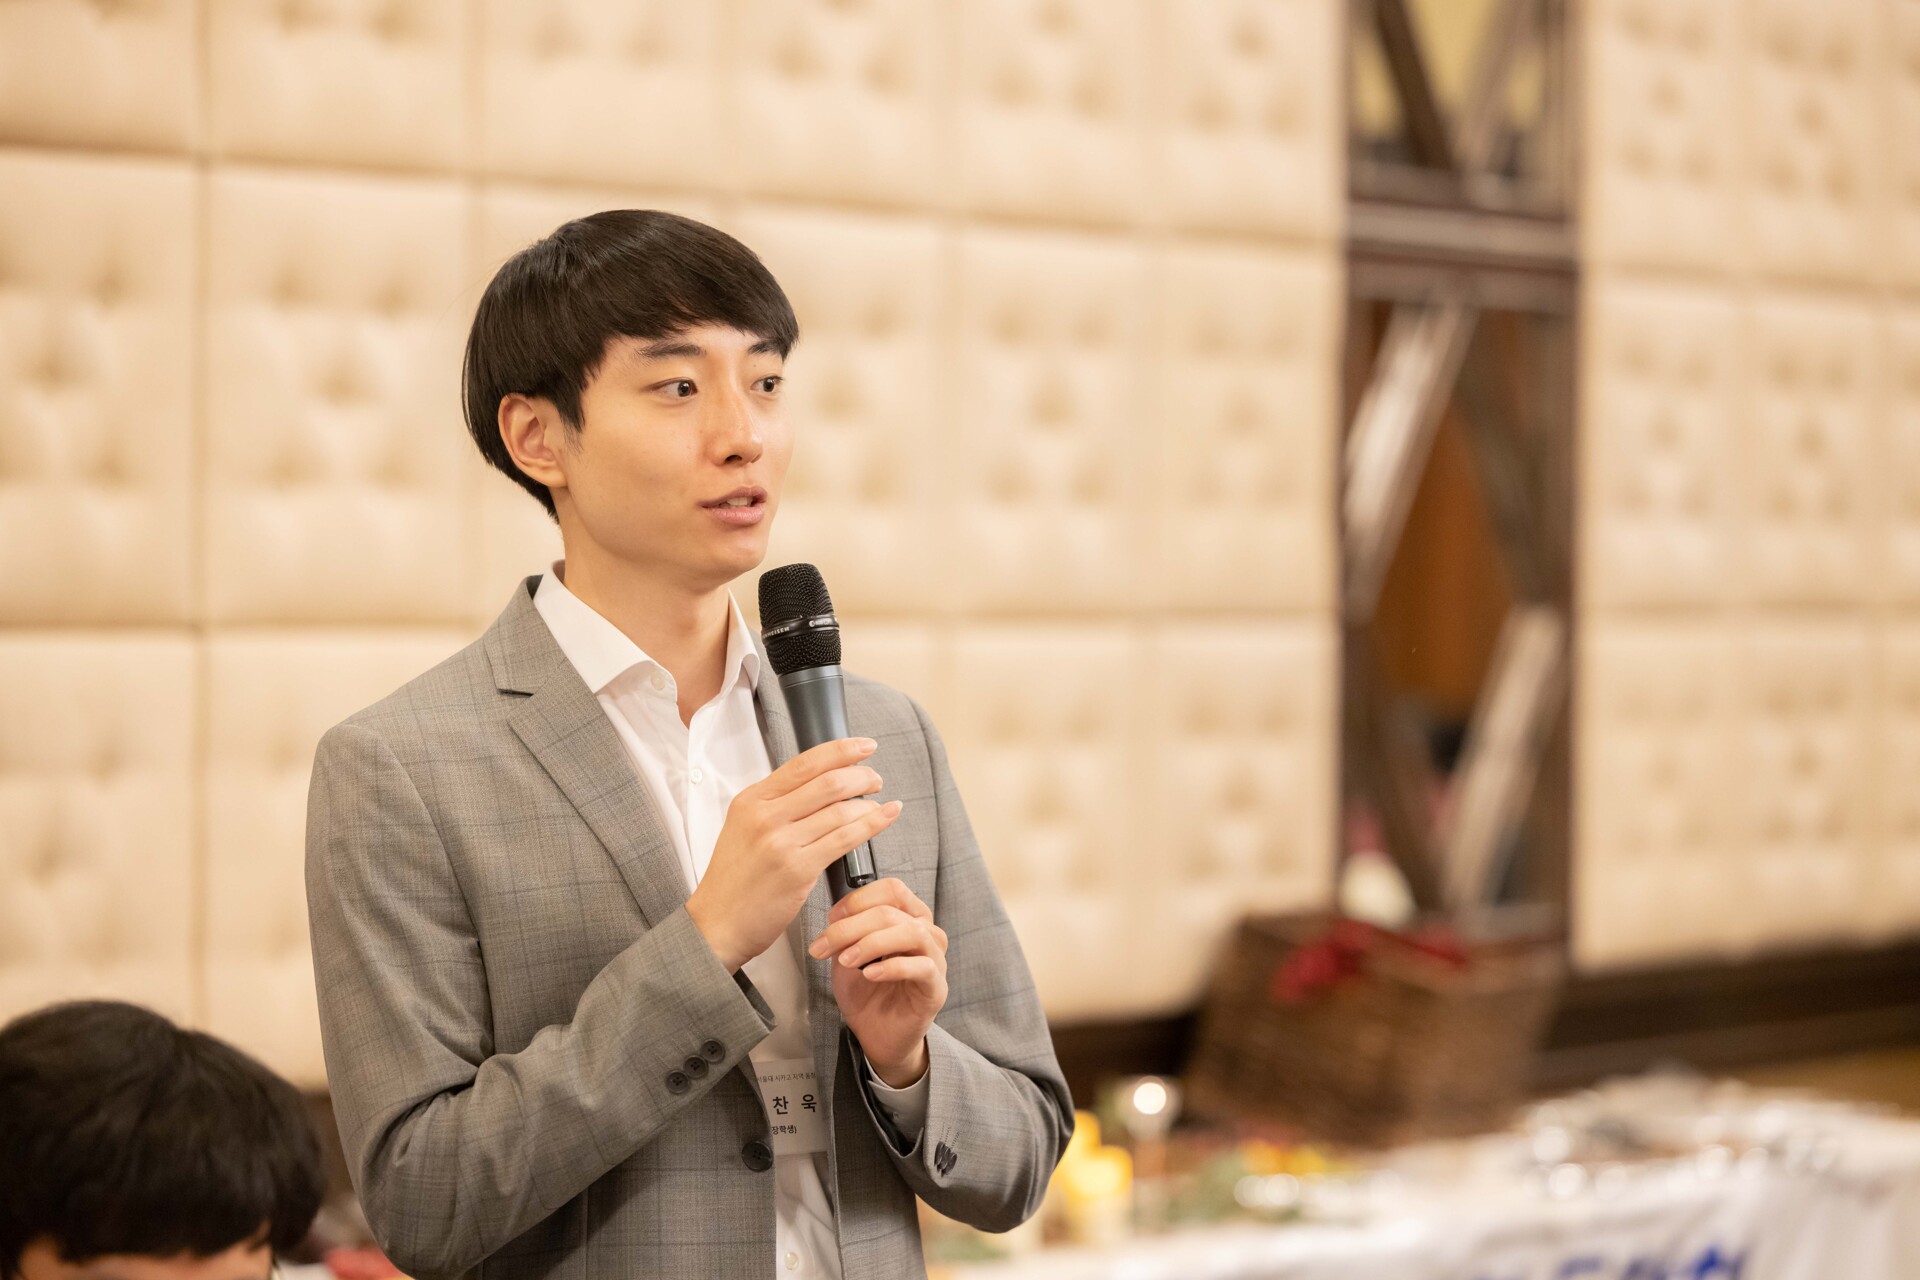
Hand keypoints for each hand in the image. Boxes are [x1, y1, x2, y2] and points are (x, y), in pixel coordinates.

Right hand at [687, 738, 903, 972]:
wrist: (717, 924)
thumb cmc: (734, 881)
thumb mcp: (744, 829)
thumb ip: (775, 805)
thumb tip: (816, 785)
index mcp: (751, 800)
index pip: (803, 763)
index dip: (840, 750)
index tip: (863, 747)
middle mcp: (765, 816)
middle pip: (827, 781)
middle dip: (861, 774)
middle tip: (875, 778)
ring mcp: (781, 842)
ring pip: (840, 809)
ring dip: (869, 803)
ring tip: (880, 804)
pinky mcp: (798, 869)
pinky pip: (845, 839)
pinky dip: (872, 824)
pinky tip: (885, 817)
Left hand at [808, 878, 947, 1086]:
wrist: (876, 1034)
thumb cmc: (867, 992)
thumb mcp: (847, 956)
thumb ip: (846, 934)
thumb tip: (835, 919)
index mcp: (908, 918)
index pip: (892, 890)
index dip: (858, 899)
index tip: (831, 918)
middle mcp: (927, 933)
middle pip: (892, 911)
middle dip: (851, 927)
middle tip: (824, 946)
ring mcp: (935, 959)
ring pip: (912, 933)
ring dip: (872, 943)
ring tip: (847, 960)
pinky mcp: (937, 987)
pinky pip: (922, 967)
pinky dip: (891, 967)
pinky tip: (869, 974)